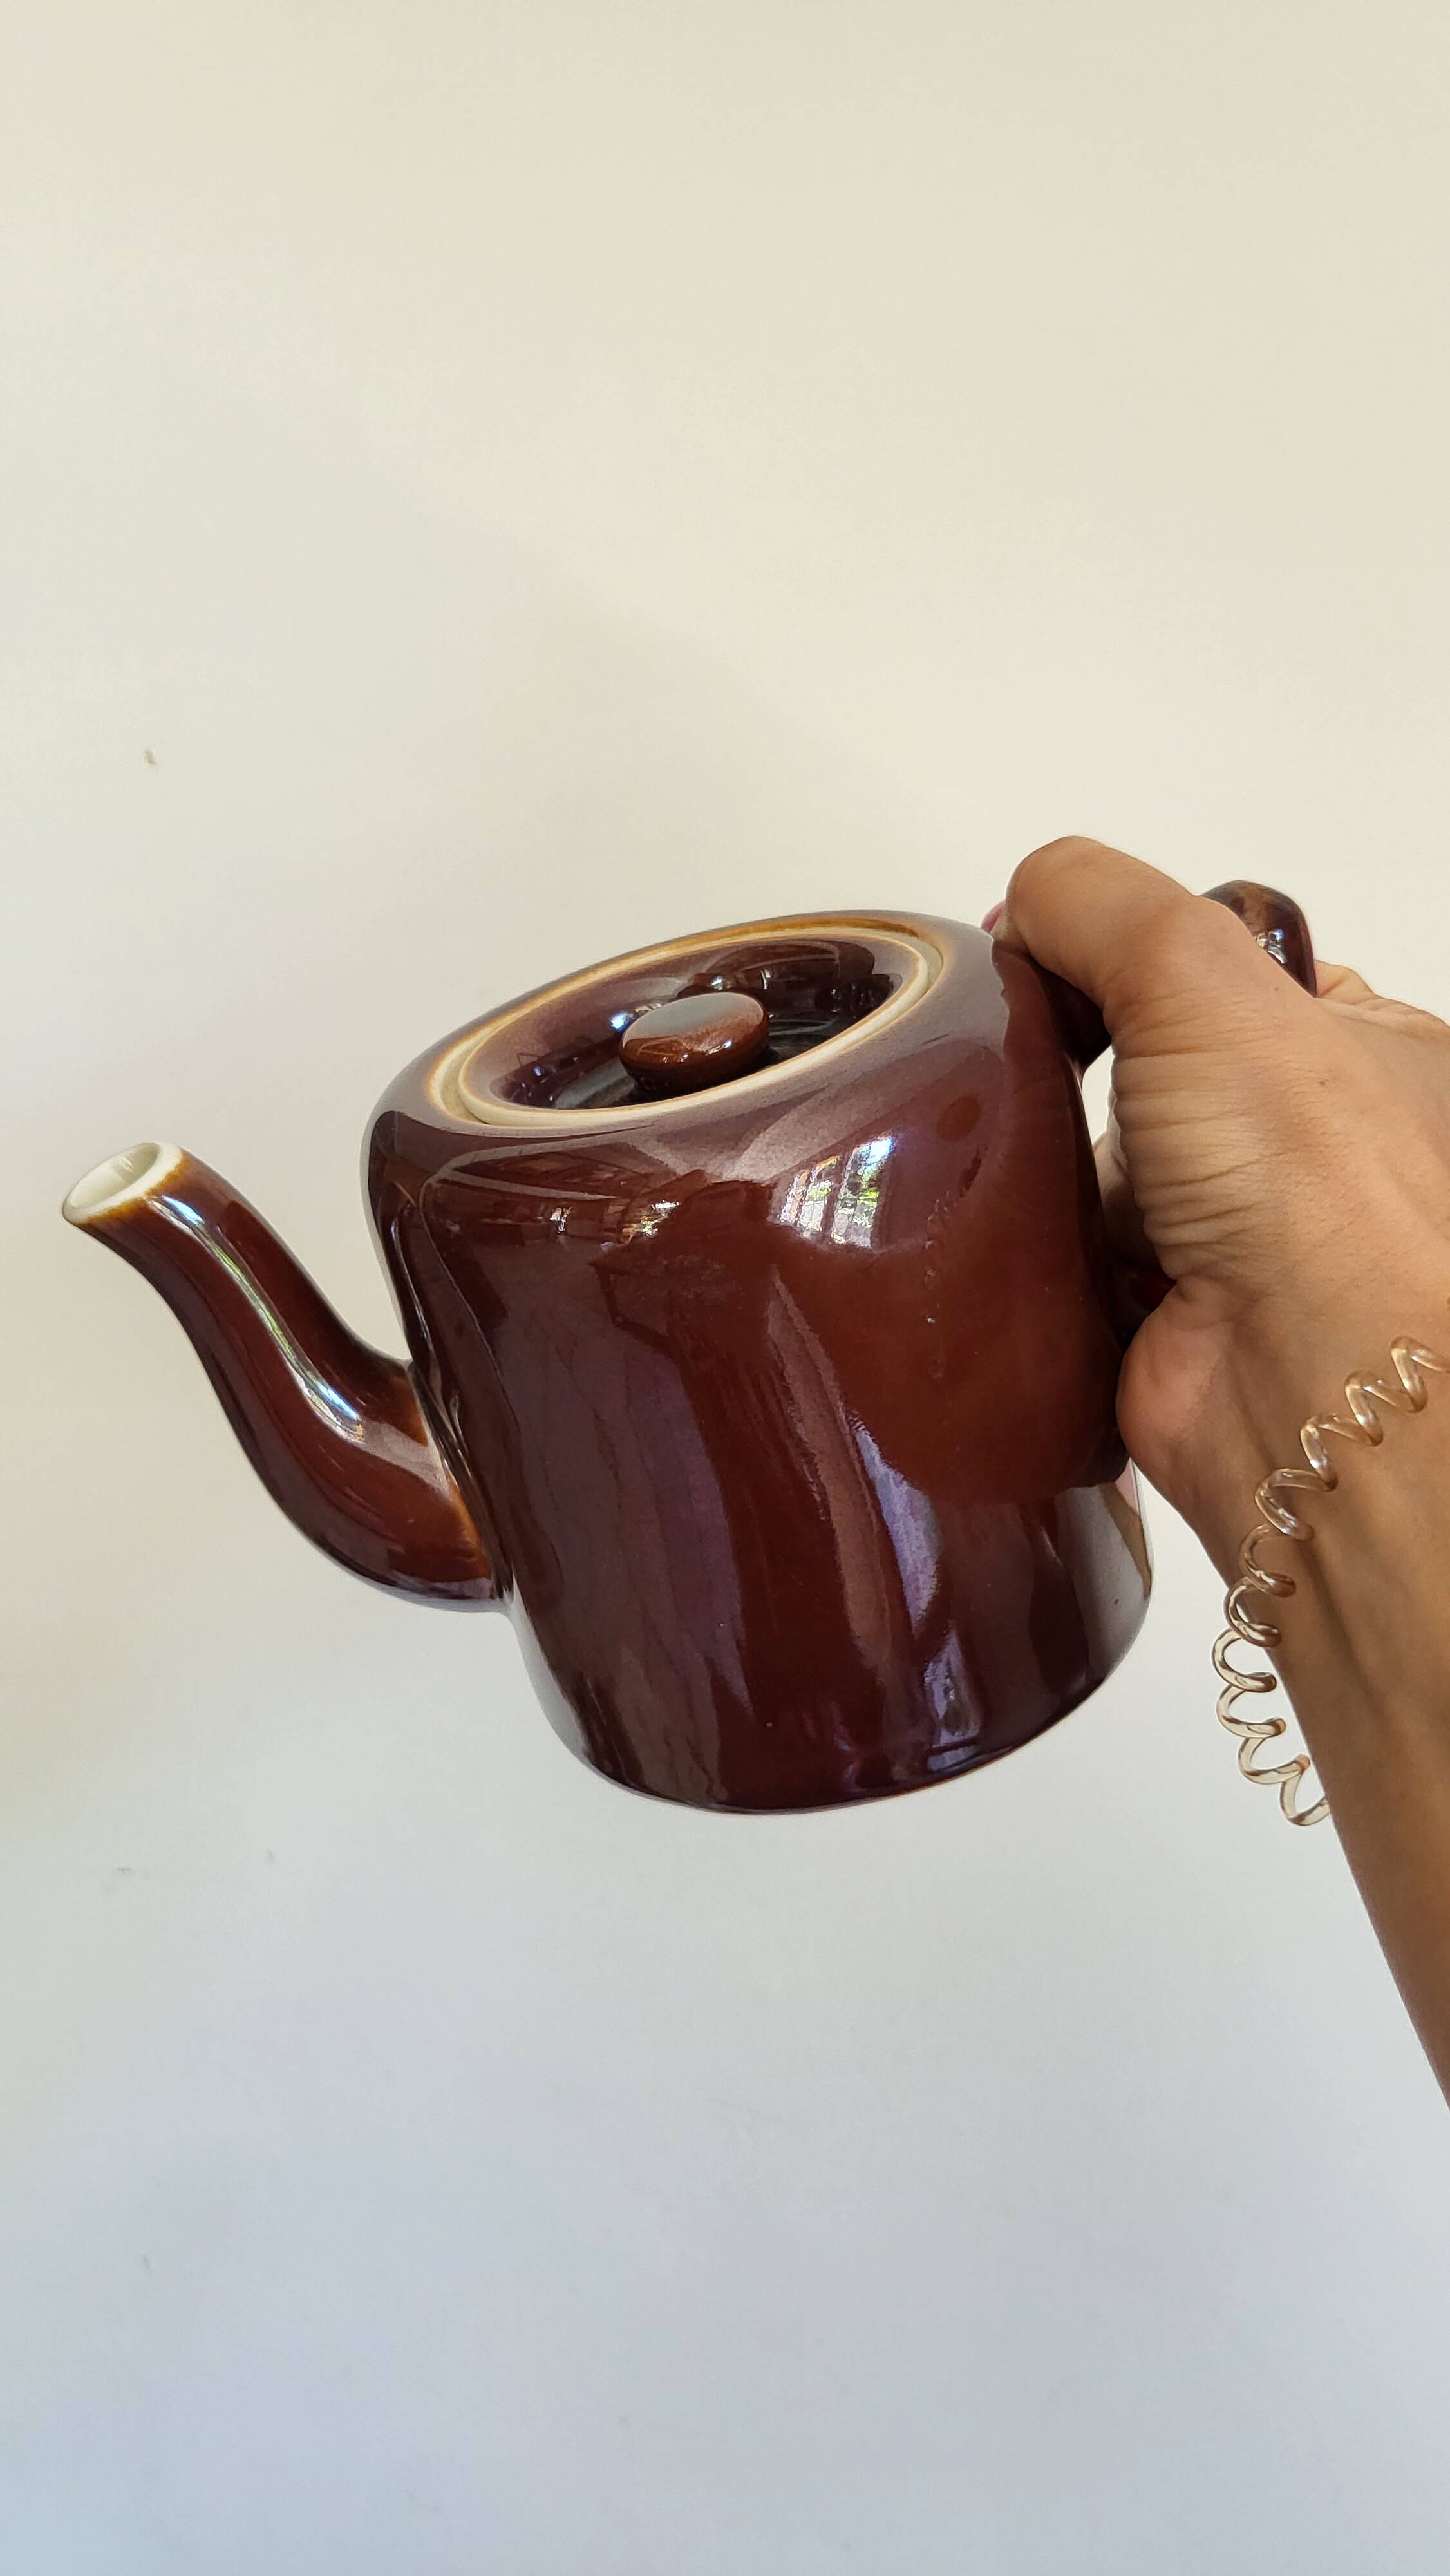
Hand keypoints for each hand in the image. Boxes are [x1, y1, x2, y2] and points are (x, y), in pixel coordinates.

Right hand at [993, 838, 1449, 1565]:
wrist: (1305, 1386)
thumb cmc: (1311, 1186)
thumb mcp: (1200, 969)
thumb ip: (1101, 903)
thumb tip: (1024, 904)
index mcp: (1369, 1055)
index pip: (1238, 983)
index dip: (1143, 965)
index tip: (1063, 965)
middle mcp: (1317, 1155)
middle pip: (1157, 1078)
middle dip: (1095, 1078)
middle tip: (1050, 1072)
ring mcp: (1246, 1248)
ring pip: (1108, 1175)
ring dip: (1063, 1174)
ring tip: (1039, 1173)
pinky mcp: (1170, 1328)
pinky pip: (1075, 1267)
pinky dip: (1045, 1257)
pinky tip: (1034, 1245)